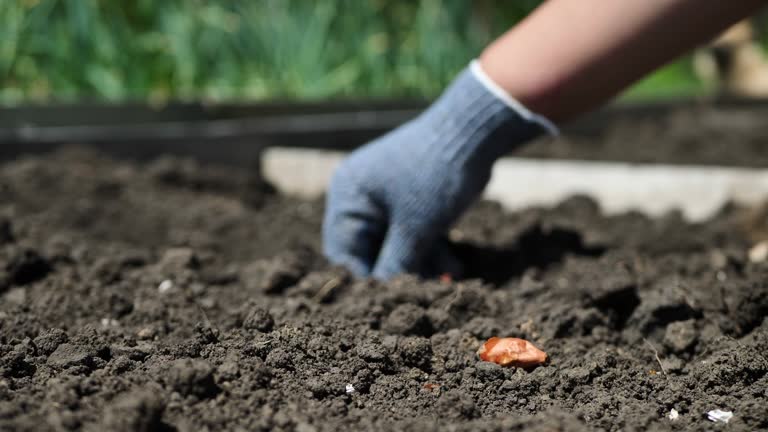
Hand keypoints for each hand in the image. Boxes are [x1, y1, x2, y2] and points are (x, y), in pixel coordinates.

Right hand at [323, 61, 552, 278]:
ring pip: (395, 241)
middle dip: (399, 272)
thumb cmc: (435, 176)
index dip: (364, 279)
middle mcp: (359, 194)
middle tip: (423, 294)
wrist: (472, 132)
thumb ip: (396, 266)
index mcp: (348, 196)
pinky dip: (429, 247)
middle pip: (371, 248)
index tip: (388, 301)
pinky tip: (453, 267)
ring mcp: (385, 194)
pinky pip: (411, 229)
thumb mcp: (415, 229)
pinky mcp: (410, 196)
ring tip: (448, 280)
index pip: (343, 252)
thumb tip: (383, 297)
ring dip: (420, 263)